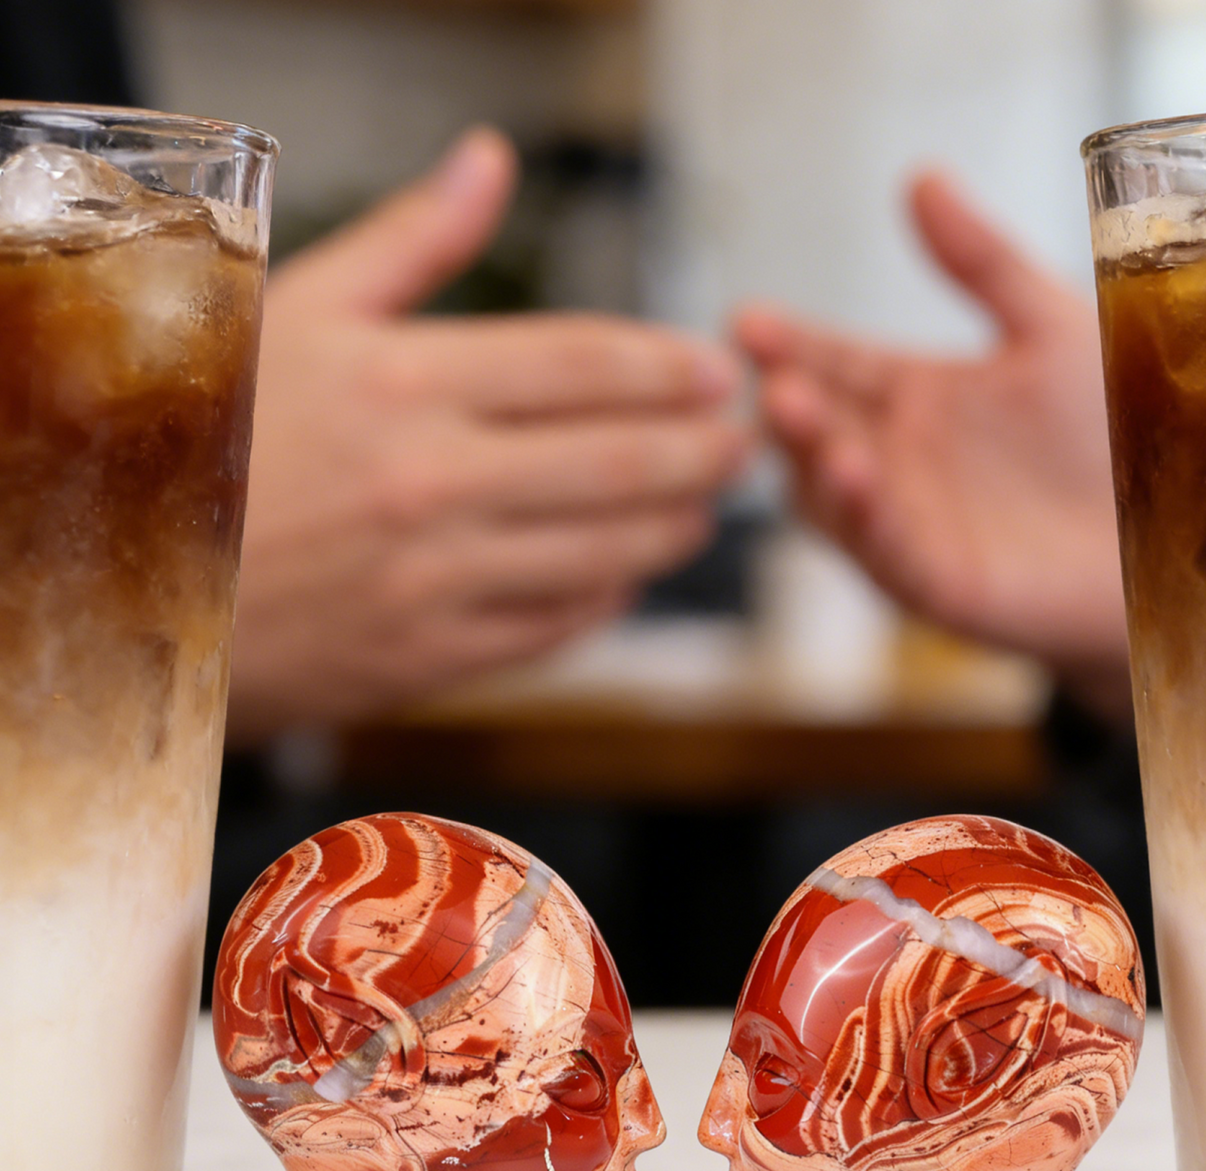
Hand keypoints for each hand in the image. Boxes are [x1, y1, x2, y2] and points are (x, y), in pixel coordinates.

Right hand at [229, 129, 748, 742]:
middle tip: (749, 441)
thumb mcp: (294, 313)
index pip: (583, 364)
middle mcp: (431, 480)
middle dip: (705, 452)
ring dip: (675, 529)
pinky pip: (554, 628)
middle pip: (620, 462)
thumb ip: (412, 243)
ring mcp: (435, 576)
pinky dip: (608, 601)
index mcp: (404, 381)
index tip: (720, 371)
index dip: (672, 369)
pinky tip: (631, 576)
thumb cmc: (217, 433)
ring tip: (708, 508)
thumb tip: (491, 160)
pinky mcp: (431, 655)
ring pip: (604, 553)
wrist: (136, 580)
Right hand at [736, 173, 1127, 715]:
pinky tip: (856, 478)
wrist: (1176, 526)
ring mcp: (910, 525)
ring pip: (831, 498)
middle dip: (787, 402)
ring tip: (800, 417)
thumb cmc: (1118, 433)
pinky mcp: (939, 583)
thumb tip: (921, 177)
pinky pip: (888, 553)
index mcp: (914, 397)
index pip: (832, 363)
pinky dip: (866, 520)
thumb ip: (982, 262)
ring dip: (810, 459)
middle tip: (768, 373)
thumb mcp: (1050, 328)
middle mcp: (897, 461)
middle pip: (817, 430)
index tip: (747, 319)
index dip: (789, 343)